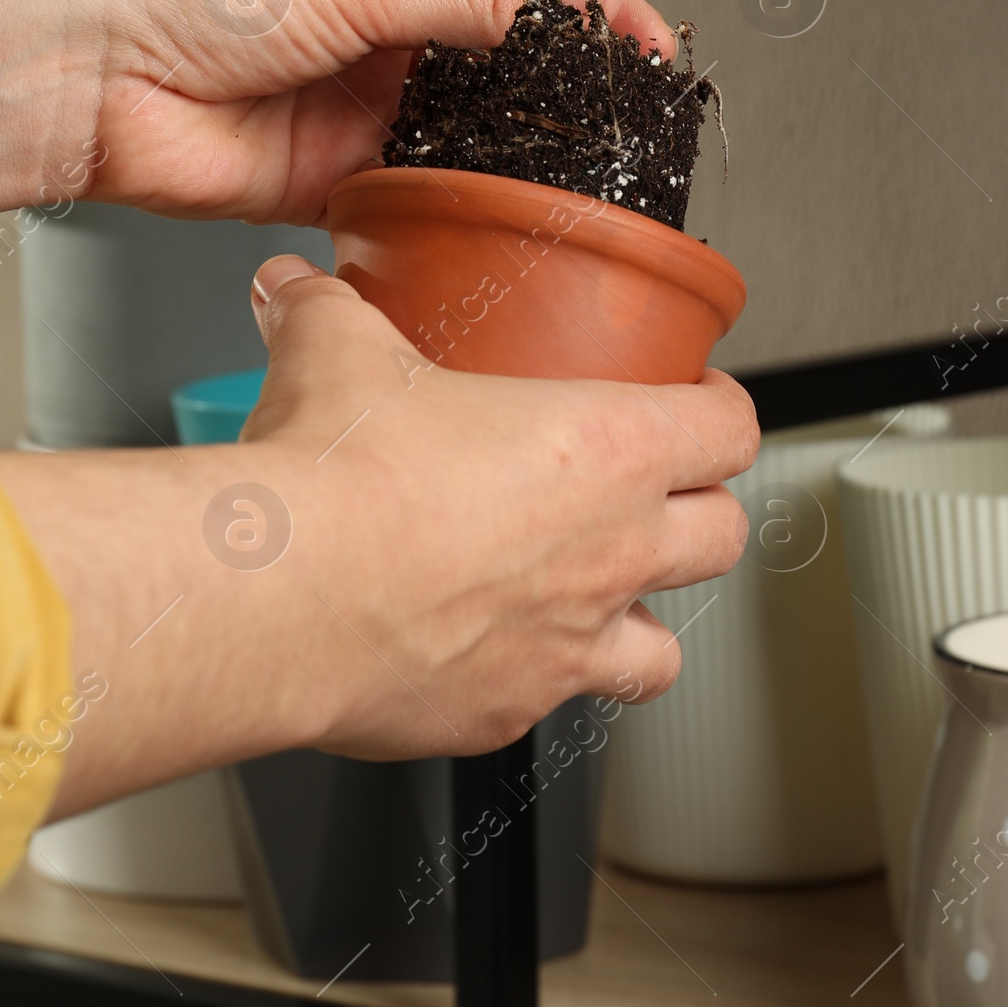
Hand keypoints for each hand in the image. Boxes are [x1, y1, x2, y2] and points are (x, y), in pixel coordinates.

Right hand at [0, 257, 756, 809]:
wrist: (280, 598)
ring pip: (661, 653)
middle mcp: (610, 555)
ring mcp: (566, 648)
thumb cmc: (338, 479)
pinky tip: (480, 656)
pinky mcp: (504, 716)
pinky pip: (547, 703)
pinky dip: (528, 682)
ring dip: (639, 625)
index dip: (721, 410)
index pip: (727, 430)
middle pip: (722, 540)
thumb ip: (326, 310)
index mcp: (605, 450)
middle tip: (655, 497)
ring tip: (595, 603)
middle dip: (702, 515)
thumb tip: (294, 290)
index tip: (697, 400)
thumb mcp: (335, 351)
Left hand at [73, 0, 674, 225]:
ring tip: (582, 163)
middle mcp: (375, 20)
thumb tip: (571, 5)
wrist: (84, 79)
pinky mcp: (333, 177)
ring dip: (517, 143)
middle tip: (627, 108)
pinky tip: (500, 205)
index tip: (644, 34)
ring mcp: (357, 100)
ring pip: (467, 125)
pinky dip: (459, 200)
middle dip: (562, 76)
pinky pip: (417, 190)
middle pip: (500, 48)